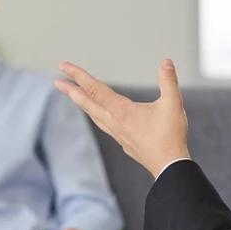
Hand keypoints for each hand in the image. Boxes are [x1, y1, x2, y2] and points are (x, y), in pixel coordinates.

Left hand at [55, 59, 189, 177]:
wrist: (169, 167)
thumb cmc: (170, 137)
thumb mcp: (173, 104)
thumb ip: (169, 81)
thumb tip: (166, 62)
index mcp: (122, 111)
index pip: (96, 89)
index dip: (79, 76)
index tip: (64, 67)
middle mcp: (115, 122)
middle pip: (88, 103)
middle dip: (71, 91)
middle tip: (57, 81)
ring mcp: (118, 134)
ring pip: (94, 116)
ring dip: (82, 104)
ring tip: (73, 96)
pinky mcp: (124, 142)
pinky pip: (103, 125)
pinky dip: (95, 116)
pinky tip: (98, 116)